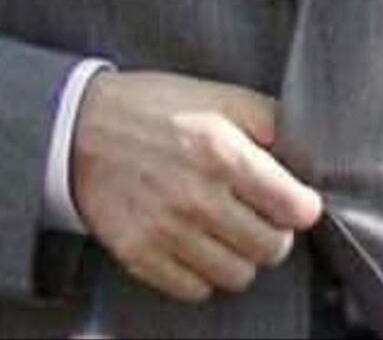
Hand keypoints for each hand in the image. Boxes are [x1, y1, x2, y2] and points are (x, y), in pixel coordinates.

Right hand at [69, 69, 321, 303]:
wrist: (79, 127)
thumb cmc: (150, 108)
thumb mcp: (214, 94)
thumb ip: (266, 120)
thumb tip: (304, 154)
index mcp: (220, 150)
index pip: (294, 208)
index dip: (302, 205)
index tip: (296, 202)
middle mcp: (196, 196)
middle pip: (272, 248)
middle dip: (273, 231)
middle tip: (258, 213)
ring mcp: (167, 231)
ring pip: (238, 276)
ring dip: (239, 254)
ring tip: (224, 227)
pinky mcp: (141, 255)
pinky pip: (196, 289)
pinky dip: (201, 271)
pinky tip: (194, 240)